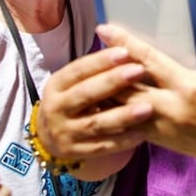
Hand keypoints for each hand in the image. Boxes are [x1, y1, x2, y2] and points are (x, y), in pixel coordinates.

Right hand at [37, 47, 151, 162]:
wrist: (48, 137)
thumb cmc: (70, 101)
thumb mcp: (72, 83)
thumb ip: (93, 69)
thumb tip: (120, 42)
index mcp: (56, 85)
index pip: (78, 70)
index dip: (101, 61)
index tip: (125, 51)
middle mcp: (56, 109)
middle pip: (85, 95)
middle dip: (113, 82)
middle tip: (139, 70)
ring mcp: (64, 133)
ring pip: (96, 123)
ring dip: (123, 115)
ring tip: (148, 107)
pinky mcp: (75, 153)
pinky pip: (102, 147)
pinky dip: (122, 141)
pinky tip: (142, 133)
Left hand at [99, 2, 195, 172]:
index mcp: (188, 85)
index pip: (148, 59)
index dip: (124, 43)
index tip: (105, 29)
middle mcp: (172, 107)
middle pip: (127, 86)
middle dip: (105, 68)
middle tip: (89, 51)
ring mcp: (165, 128)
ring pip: (124, 110)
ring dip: (107, 93)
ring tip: (90, 77)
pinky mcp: (164, 142)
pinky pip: (133, 127)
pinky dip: (117, 115)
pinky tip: (105, 104)